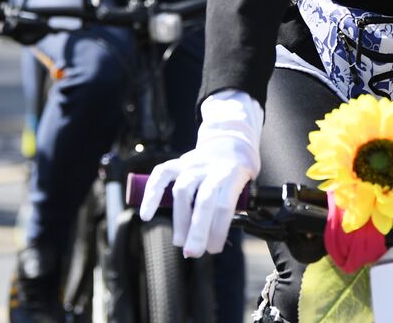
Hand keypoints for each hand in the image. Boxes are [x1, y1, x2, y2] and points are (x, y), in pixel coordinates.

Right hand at [140, 94, 262, 257]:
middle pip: (204, 200)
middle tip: (193, 253)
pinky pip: (161, 175)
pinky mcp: (179, 162)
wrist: (231, 139)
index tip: (214, 249)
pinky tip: (146, 215)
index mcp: (233, 175)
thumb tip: (213, 240)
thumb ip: (232, 207)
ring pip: (183, 190)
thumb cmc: (237, 170)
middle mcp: (213, 168)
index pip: (224, 204)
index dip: (218, 229)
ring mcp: (194, 163)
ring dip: (180, 220)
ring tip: (180, 241)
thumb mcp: (245, 185)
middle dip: (197, 230)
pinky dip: (151, 195)